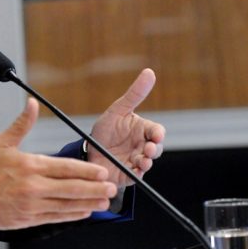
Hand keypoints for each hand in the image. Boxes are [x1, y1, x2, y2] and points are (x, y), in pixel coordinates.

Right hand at [0, 98, 116, 229]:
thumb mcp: (2, 142)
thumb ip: (22, 124)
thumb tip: (32, 103)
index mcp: (30, 165)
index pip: (65, 168)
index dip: (87, 171)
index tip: (102, 171)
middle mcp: (33, 187)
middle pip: (71, 188)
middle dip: (95, 189)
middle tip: (112, 188)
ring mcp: (31, 205)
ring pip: (67, 205)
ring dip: (89, 204)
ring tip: (104, 202)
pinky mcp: (28, 220)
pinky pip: (56, 218)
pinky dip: (72, 215)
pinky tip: (84, 213)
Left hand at [87, 68, 165, 186]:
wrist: (90, 152)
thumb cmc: (106, 129)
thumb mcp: (118, 110)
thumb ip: (134, 94)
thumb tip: (149, 72)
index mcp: (142, 130)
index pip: (156, 131)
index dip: (158, 134)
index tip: (156, 135)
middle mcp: (143, 146)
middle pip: (156, 149)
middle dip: (154, 150)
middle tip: (148, 150)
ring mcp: (137, 161)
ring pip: (147, 163)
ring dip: (146, 163)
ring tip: (142, 161)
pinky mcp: (129, 174)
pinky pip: (135, 176)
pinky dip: (136, 174)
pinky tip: (133, 172)